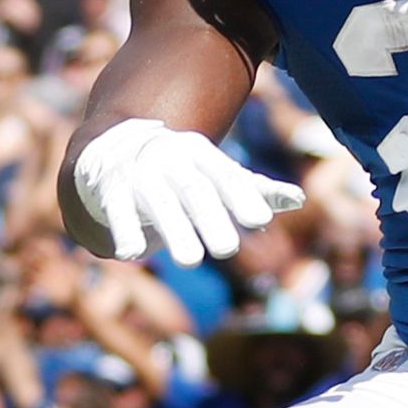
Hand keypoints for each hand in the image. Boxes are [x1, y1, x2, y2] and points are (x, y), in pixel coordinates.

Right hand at [71, 119, 303, 266]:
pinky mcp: (110, 189)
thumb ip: (254, 190)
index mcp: (200, 154)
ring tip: (190, 261)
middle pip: (193, 189)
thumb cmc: (181, 172)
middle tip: (228, 249)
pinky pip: (118, 210)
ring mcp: (138, 173)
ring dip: (174, 230)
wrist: (115, 147)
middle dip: (211, 217)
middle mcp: (169, 159)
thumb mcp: (215, 175)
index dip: (242, 197)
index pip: (225, 176)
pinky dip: (124, 230)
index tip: (260, 221)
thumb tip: (298, 199)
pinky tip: (131, 254)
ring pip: (157, 202)